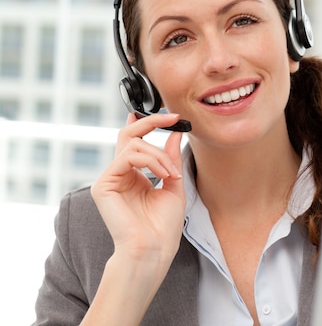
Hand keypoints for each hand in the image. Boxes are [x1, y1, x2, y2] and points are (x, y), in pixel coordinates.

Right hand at [91, 113, 185, 262]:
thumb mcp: (173, 184)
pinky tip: (163, 175)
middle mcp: (119, 174)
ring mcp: (109, 179)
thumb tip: (175, 133)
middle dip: (151, 122)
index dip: (147, 124)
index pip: (134, 141)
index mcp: (134, 175)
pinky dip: (151, 161)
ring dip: (158, 155)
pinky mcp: (103, 185)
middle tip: (172, 119)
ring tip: (171, 173)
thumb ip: (171, 158)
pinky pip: (128, 157)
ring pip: (132, 145)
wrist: (154, 249)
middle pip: (128, 134)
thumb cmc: (163, 225)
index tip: (171, 117)